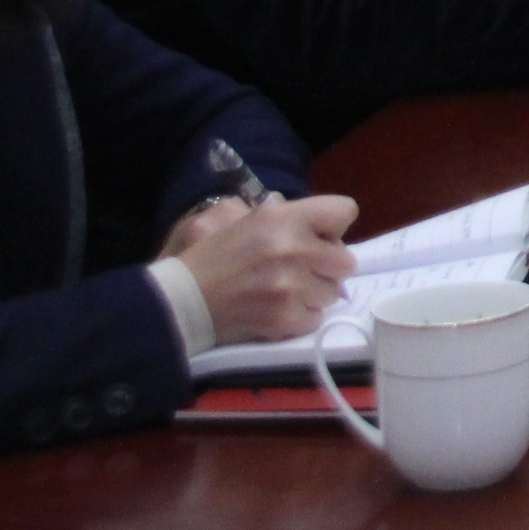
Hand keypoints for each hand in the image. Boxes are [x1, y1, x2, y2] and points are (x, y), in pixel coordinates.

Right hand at [177, 193, 359, 345]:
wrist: (182, 301)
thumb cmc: (214, 258)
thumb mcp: (248, 221)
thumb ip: (288, 215)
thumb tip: (323, 221)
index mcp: (283, 218)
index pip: (345, 211)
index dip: (333, 226)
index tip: (318, 237)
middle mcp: (292, 249)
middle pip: (346, 260)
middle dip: (327, 267)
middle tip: (302, 270)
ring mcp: (290, 286)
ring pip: (333, 292)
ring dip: (314, 293)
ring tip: (284, 291)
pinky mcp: (284, 318)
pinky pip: (315, 317)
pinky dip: (300, 317)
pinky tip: (276, 309)